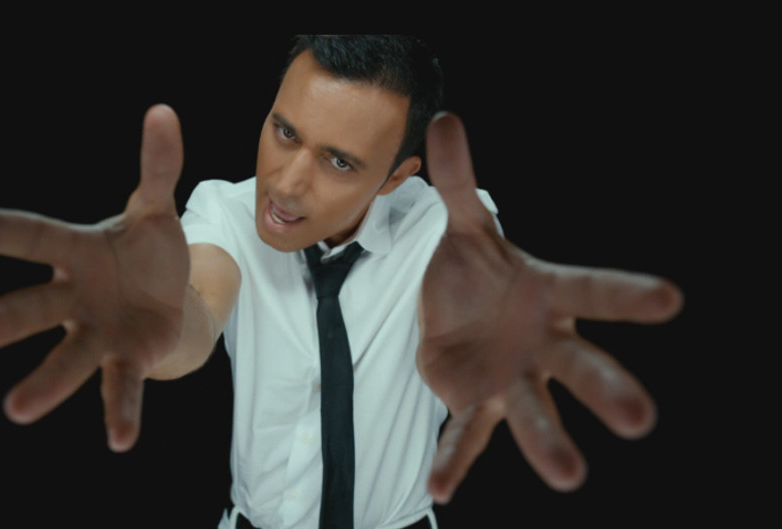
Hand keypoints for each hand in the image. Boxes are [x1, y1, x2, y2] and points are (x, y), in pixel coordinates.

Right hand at [0, 104, 186, 451]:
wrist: (171, 299)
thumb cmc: (149, 252)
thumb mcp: (155, 209)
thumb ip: (158, 167)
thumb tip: (164, 112)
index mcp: (76, 250)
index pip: (27, 235)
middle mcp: (76, 295)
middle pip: (32, 307)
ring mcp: (100, 332)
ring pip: (69, 356)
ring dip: (45, 382)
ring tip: (16, 410)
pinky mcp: (128, 359)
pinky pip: (121, 386)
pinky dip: (121, 411)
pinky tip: (120, 441)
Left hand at [417, 113, 682, 500]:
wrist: (456, 312)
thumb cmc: (477, 270)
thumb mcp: (465, 227)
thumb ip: (458, 181)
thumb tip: (445, 118)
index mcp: (547, 292)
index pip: (592, 289)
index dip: (627, 295)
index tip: (670, 298)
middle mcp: (542, 341)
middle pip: (580, 364)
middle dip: (607, 387)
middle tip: (639, 418)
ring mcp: (511, 377)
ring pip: (533, 410)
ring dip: (549, 441)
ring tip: (570, 476)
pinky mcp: (474, 402)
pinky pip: (467, 435)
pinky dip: (455, 462)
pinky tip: (440, 491)